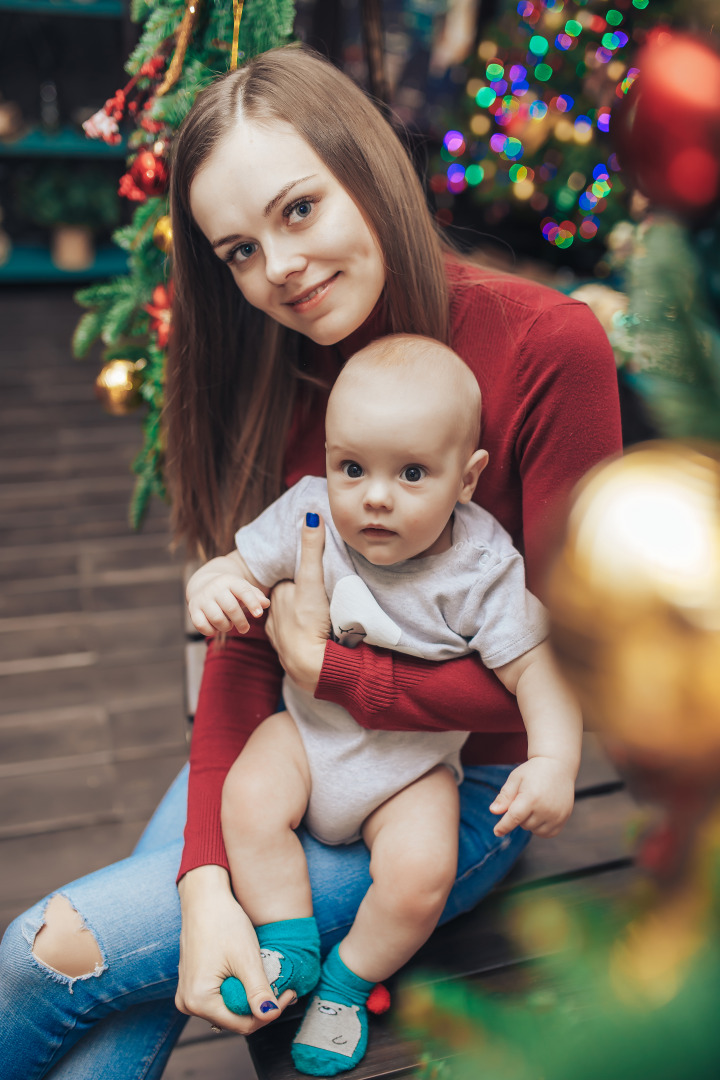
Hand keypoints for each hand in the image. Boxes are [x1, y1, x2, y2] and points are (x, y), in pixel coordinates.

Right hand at [176, 865, 295, 1030]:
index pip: (242, 1024)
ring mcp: (188, 995)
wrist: (204, 898)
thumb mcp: (245, 958)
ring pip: (228, 1009)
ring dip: (251, 999)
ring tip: (272, 982)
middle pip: (234, 1018)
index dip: (269, 1013)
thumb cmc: (223, 922)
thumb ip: (257, 991)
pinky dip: (238, 991)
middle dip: (261, 1007)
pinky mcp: (193, 985)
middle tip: (285, 988)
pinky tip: (253, 978)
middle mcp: (188, 1003)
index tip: (288, 993)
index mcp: (198, 1000)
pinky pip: (219, 998)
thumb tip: (270, 1015)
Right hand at [187, 555, 268, 635]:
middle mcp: (214, 588)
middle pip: (231, 608)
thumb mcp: (243, 588)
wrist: (203, 584)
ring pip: (217, 618)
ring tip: (229, 625)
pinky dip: (211, 631)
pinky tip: (216, 628)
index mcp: (229, 580)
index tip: (259, 615)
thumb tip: (266, 604)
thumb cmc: (229, 590)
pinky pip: (201, 625)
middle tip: (245, 628)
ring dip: (226, 627)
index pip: (243, 591)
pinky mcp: (192, 609)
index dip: (252, 603)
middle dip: (241, 622)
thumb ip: (255, 596)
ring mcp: (202, 599)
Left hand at [265, 515, 330, 693]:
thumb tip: (310, 514)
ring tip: (322, 621)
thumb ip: (312, 549)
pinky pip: (294, 639)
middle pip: (293, 597)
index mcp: (278, 593)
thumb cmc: (310, 621)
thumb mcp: (313, 581)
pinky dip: (303, 637)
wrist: (311, 665)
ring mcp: (278, 634)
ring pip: (292, 619)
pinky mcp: (286, 652)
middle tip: (325, 602)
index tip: (321, 581)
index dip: (308, 577)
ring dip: (304, 619)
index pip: (294, 578)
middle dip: (304, 598)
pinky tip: (315, 638)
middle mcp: (272, 613)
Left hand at [489, 757, 575, 838]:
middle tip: (525, 798)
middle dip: (519, 815)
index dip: (504, 826)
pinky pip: (547, 833)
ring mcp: (557, 815)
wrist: (558, 765)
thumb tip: (493, 811)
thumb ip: (504, 796)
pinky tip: (542, 813)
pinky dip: (541, 828)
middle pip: (524, 824)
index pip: (514, 818)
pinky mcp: (564, 818)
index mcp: (531, 797)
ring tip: (535, 804)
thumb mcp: (515, 779)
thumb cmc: (533, 771)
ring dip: (530, 822)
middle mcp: (546, 808)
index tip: (497, 832)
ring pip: (535, 830)